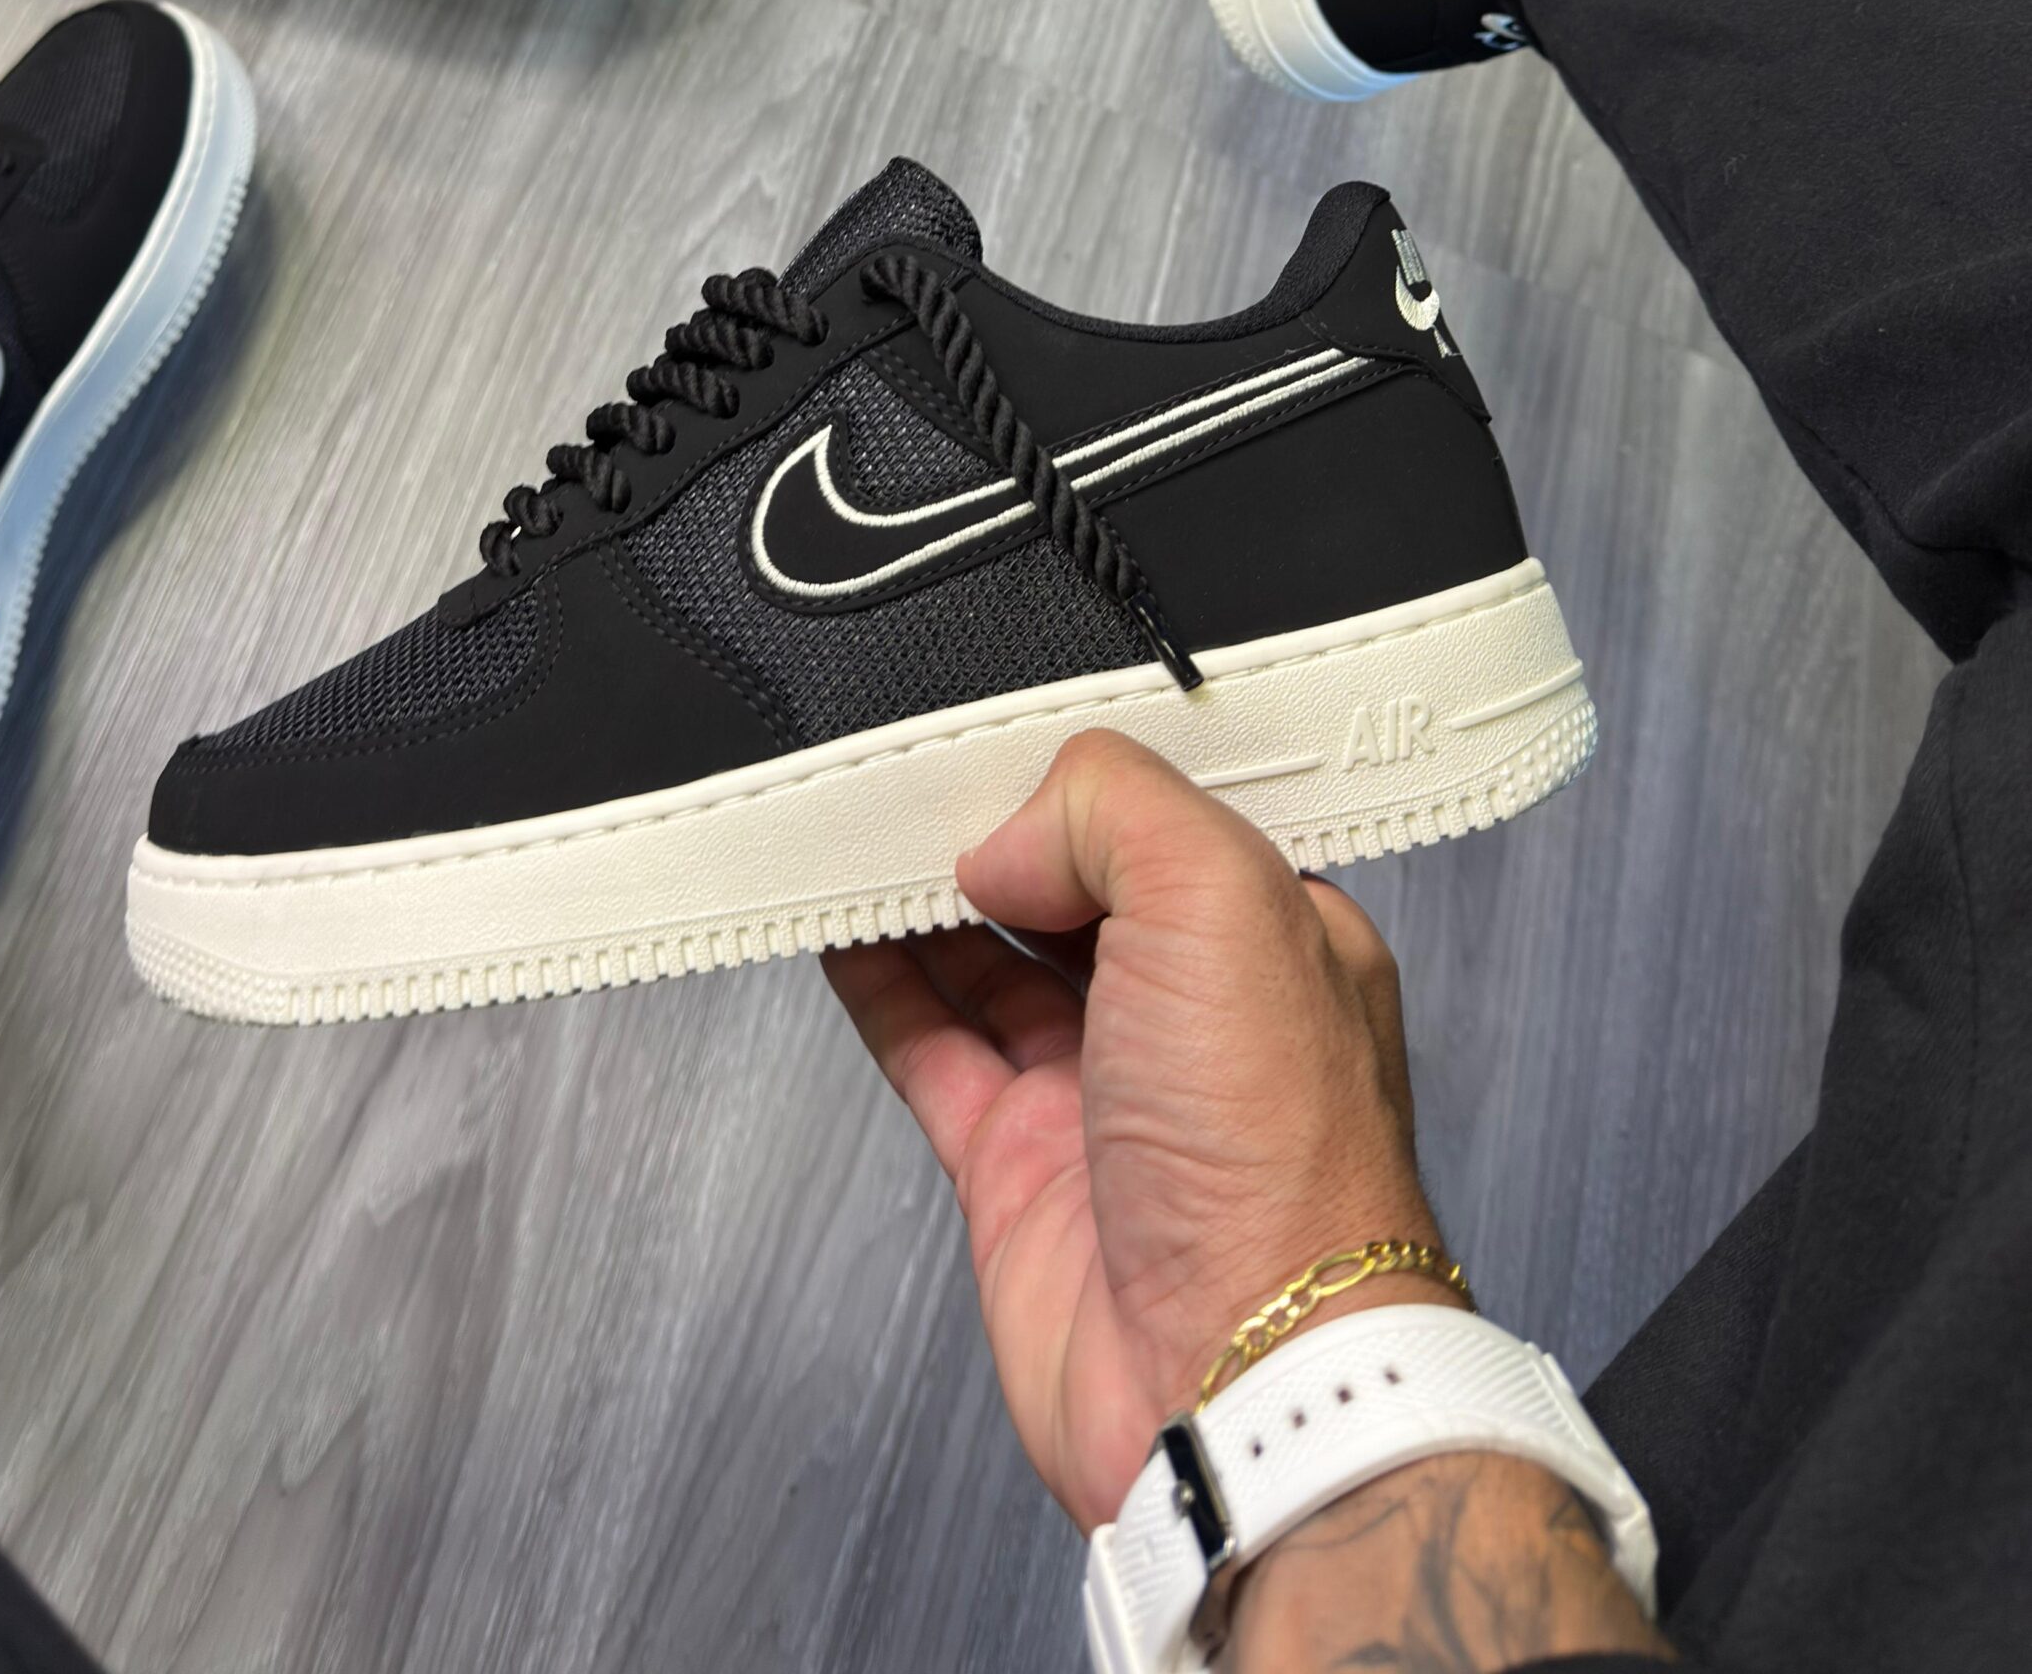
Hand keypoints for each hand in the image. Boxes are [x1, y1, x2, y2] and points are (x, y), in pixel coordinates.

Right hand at [824, 729, 1452, 1531]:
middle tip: (913, 777)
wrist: (1234, 1380)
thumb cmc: (1282, 1168)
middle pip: (1069, 885)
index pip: (1167, 819)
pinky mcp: (1019, 1164)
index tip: (1004, 736)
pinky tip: (835, 928)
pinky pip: (929, 1043)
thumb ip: (1114, 813)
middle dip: (994, 830)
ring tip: (852, 830)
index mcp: (1273, 938)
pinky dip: (877, 982)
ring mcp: (1100, 1091)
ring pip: (987, 960)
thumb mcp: (1227, 903)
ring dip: (920, 896)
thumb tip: (1009, 832)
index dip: (1084, 776)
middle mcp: (1190, 1013)